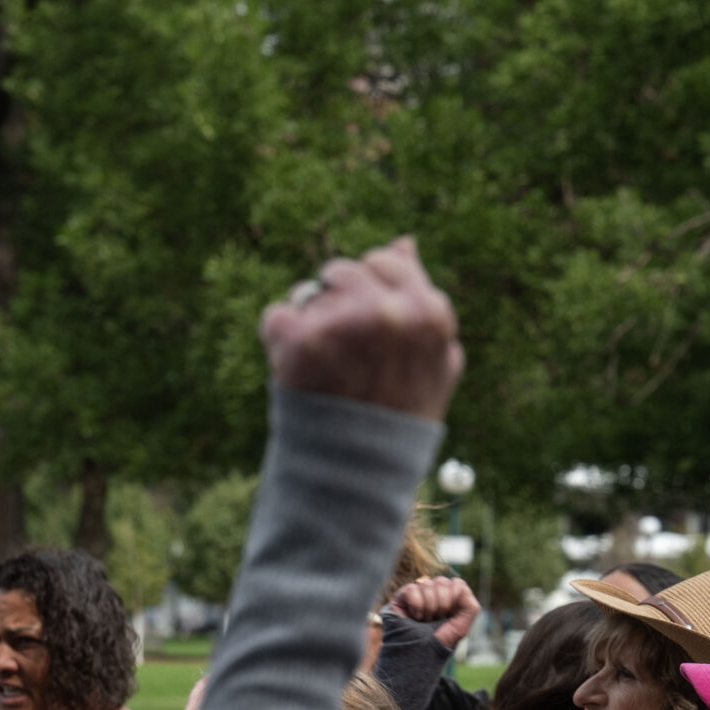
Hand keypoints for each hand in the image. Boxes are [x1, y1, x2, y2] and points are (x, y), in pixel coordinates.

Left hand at [258, 236, 464, 422]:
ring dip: (306, 320)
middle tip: (338, 347)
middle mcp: (387, 311)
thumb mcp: (433, 359)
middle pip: (341, 271)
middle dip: (333, 300)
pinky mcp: (299, 341)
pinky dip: (278, 339)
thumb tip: (404, 242)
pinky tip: (295, 369)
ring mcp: (341, 324)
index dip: (367, 289)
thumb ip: (423, 299)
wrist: (356, 466)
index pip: (384, 261)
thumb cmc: (398, 413)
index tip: (365, 324)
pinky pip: (276, 316)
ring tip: (321, 362)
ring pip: (306, 292)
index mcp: (428, 311)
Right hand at [392, 575, 481, 650]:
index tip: (449, 615)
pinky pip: (412, 589)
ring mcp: (418, 592)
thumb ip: (470, 605)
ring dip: (428, 607)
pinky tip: (413, 616)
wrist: (420, 651)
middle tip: (436, 619)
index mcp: (450, 597)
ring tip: (424, 620)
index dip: (454, 598)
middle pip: (442, 581)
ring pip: (427, 584)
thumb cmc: (440, 640)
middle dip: (441, 604)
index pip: (456, 583)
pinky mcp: (402, 596)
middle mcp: (435, 592)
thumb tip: (459, 585)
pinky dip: (416, 605)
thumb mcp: (463, 626)